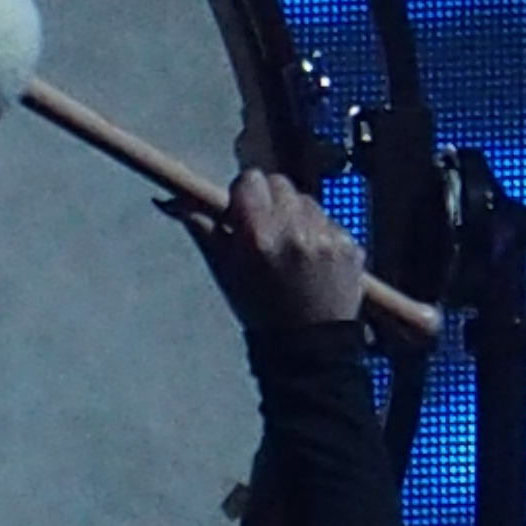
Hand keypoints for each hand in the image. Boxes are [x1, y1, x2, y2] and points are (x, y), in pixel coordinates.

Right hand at [180, 169, 368, 332]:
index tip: (242, 209)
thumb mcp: (224, 271)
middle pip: (280, 183)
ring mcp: (326, 237)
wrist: (307, 344)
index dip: (244, 193)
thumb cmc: (259, 308)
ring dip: (297, 216)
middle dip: (270, 200)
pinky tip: (312, 261)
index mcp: (258, 236)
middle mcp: (294, 231)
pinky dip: (320, 234)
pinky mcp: (350, 245)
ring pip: (307, 201)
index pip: (251, 180)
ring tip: (290, 251)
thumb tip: (174, 201)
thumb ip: (203, 229)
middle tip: (265, 229)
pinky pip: (331, 222)